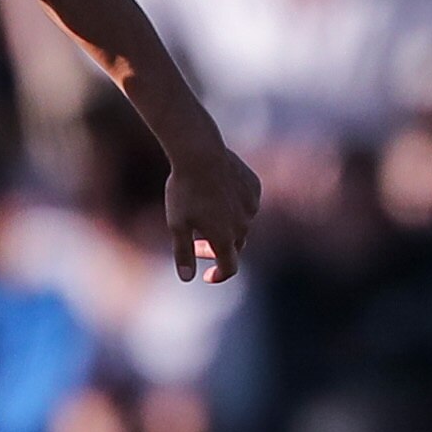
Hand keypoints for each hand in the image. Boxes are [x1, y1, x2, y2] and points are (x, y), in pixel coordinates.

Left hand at [164, 140, 260, 283]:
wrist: (200, 153)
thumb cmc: (184, 190)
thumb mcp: (177, 224)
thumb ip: (183, 253)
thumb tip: (187, 278)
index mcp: (225, 238)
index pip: (229, 268)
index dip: (218, 275)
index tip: (208, 276)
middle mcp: (243, 225)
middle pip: (233, 247)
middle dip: (215, 249)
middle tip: (195, 243)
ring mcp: (252, 205)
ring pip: (240, 224)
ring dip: (225, 226)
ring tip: (203, 214)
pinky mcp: (254, 187)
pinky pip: (246, 204)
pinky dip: (234, 207)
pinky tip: (217, 195)